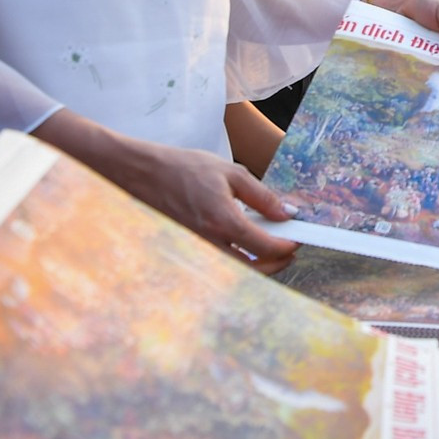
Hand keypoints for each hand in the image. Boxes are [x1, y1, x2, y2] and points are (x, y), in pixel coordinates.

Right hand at [67, 125, 301, 272]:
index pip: (265, 247)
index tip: (297, 239)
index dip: (287, 247)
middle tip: (290, 251)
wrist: (141, 173)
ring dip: (258, 265)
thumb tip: (287, 214)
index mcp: (223, 221)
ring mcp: (196, 249)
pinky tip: (245, 245)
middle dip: (276, 264)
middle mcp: (209, 242)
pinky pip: (217, 263)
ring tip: (271, 248)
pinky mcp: (187, 249)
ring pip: (234, 270)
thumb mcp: (231, 173)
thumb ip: (263, 196)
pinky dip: (237, 260)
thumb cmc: (184, 168)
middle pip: (252, 270)